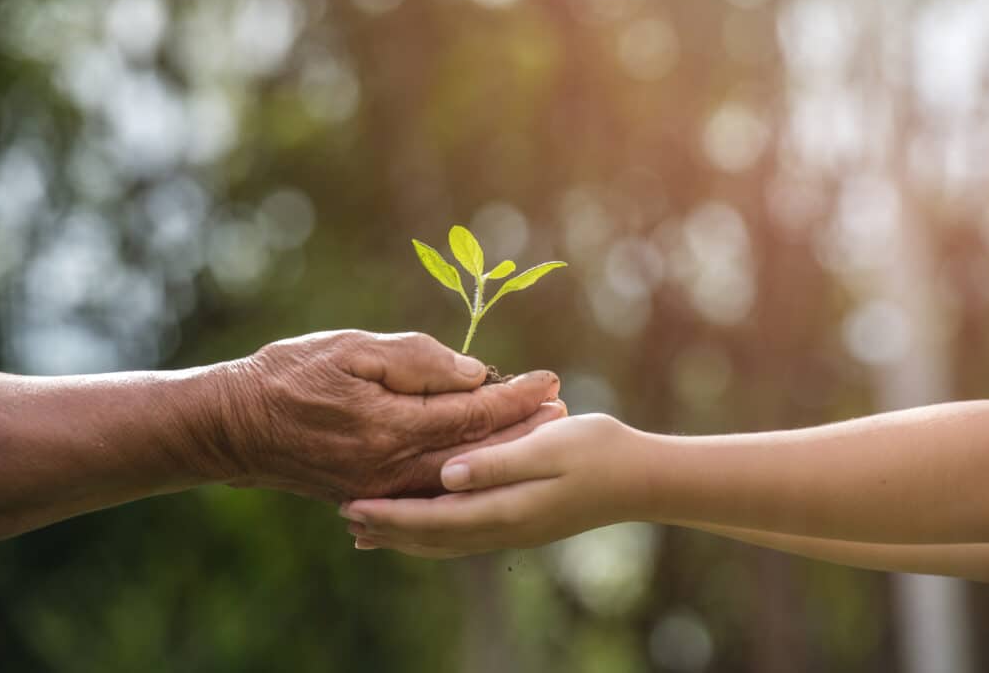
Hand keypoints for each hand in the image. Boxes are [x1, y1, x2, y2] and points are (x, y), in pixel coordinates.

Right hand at [207, 330, 561, 501]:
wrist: (235, 427)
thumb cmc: (289, 375)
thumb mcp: (350, 350)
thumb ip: (414, 361)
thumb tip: (472, 372)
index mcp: (393, 426)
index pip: (473, 412)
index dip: (516, 396)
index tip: (550, 380)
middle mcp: (394, 467)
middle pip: (477, 452)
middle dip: (523, 431)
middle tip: (562, 413)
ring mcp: (383, 487)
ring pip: (459, 474)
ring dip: (502, 454)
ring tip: (537, 436)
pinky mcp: (371, 493)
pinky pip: (432, 488)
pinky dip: (466, 474)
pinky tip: (485, 464)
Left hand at [340, 413, 641, 556]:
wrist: (642, 478)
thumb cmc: (598, 452)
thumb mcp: (549, 447)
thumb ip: (497, 462)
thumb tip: (447, 475)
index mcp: (507, 509)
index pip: (434, 518)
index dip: (391, 514)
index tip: (351, 505)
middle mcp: (506, 528)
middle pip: (433, 537)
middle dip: (389, 528)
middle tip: (345, 516)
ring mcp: (515, 530)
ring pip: (447, 541)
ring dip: (407, 534)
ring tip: (371, 527)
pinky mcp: (524, 523)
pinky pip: (466, 535)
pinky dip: (435, 533)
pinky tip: (426, 523)